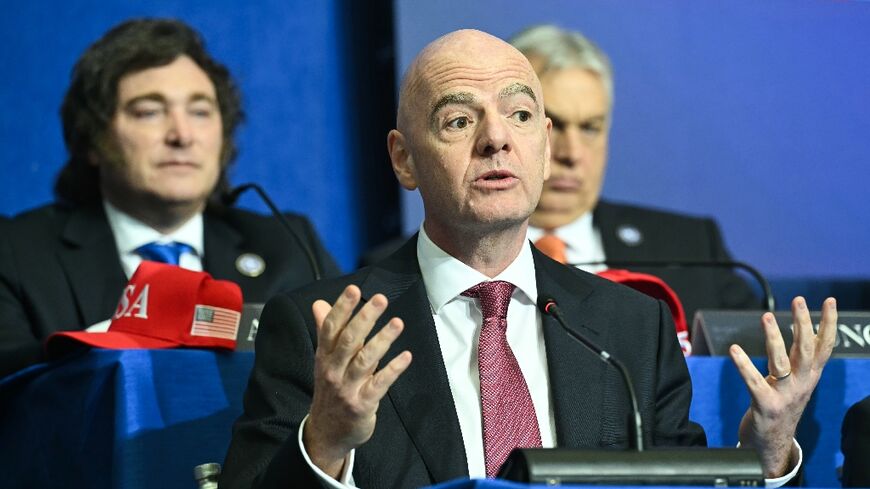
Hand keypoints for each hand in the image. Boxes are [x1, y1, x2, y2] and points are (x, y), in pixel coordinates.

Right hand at [303, 285, 411, 477]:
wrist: (326, 433)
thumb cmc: (330, 390)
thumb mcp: (324, 361)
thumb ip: (325, 330)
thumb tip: (319, 303)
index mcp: (324, 357)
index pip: (330, 328)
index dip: (341, 308)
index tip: (353, 289)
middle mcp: (333, 370)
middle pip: (348, 341)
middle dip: (364, 318)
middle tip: (380, 299)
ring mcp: (347, 388)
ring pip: (365, 360)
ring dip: (382, 340)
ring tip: (397, 323)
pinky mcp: (362, 404)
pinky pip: (379, 384)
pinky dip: (393, 369)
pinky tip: (406, 356)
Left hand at [729, 296, 836, 476]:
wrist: (773, 445)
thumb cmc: (781, 405)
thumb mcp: (796, 380)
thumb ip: (798, 356)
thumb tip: (801, 326)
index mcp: (810, 376)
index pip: (824, 346)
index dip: (828, 323)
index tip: (829, 300)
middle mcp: (802, 384)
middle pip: (806, 350)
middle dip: (803, 323)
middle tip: (799, 300)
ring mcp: (785, 396)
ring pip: (782, 363)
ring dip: (774, 339)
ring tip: (766, 317)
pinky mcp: (766, 406)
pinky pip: (754, 383)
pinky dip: (744, 365)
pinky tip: (734, 349)